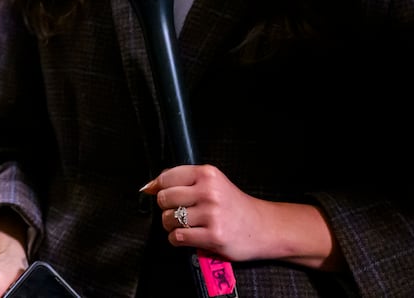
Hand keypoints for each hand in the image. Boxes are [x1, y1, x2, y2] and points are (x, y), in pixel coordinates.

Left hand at [143, 164, 337, 266]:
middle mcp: (209, 192)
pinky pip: (178, 237)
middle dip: (166, 208)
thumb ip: (183, 181)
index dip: (159, 188)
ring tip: (186, 226)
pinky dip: (177, 239)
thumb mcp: (213, 184)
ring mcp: (212, 214)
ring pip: (168, 219)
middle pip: (164, 198)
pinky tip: (188, 237)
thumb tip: (148, 186)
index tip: (160, 194)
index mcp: (208, 174)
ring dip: (171, 226)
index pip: (166, 177)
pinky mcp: (213, 236)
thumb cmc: (234, 206)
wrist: (264, 228)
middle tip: (178, 212)